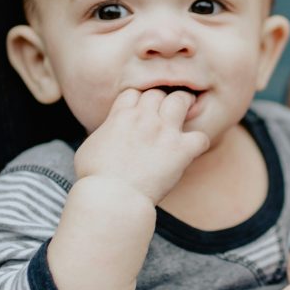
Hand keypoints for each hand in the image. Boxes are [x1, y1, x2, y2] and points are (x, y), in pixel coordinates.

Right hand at [73, 88, 209, 203]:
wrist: (111, 196)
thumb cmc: (95, 178)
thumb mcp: (89, 147)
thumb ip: (104, 134)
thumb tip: (107, 134)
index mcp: (120, 116)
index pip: (134, 93)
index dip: (138, 101)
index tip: (141, 111)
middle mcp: (144, 118)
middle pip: (158, 93)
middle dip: (161, 100)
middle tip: (165, 111)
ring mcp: (164, 132)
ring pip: (181, 101)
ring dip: (184, 105)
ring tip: (186, 113)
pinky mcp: (180, 150)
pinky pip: (200, 137)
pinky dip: (199, 143)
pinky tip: (192, 150)